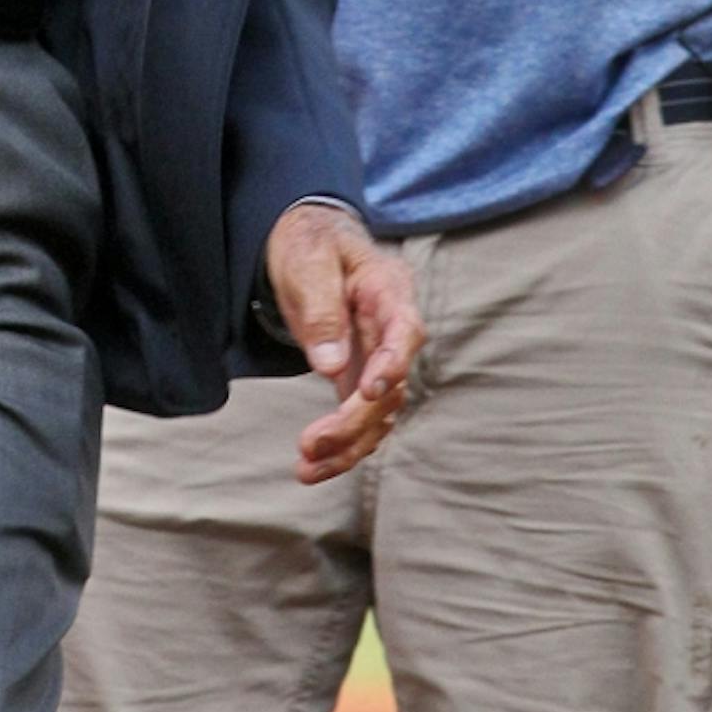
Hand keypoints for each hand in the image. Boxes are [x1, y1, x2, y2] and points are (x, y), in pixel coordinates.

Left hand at [261, 200, 422, 486]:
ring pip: (379, 414)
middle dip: (355, 421)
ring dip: (348, 446)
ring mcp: (379, 358)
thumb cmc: (311, 242)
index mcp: (389, 291)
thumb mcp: (307, 259)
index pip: (405, 332)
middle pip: (391, 386)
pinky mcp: (360, 378)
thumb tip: (331, 365)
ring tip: (306, 469)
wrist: (306, 242)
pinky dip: (341, 446)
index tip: (370, 392)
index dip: (392, 364)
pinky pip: (361, 419)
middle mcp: (392, 330)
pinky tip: (314, 466)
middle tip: (311, 444)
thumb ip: (321, 307)